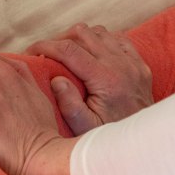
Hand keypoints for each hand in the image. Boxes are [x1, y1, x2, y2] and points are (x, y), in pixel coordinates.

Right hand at [25, 24, 152, 134]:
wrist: (143, 142)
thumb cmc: (111, 138)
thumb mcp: (85, 129)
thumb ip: (69, 105)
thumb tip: (56, 80)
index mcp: (106, 79)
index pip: (69, 50)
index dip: (45, 46)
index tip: (31, 51)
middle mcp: (121, 65)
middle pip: (82, 33)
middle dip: (59, 39)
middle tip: (47, 54)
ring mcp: (133, 62)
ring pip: (99, 32)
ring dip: (80, 38)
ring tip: (66, 54)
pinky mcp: (140, 64)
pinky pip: (117, 38)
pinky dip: (101, 40)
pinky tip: (92, 53)